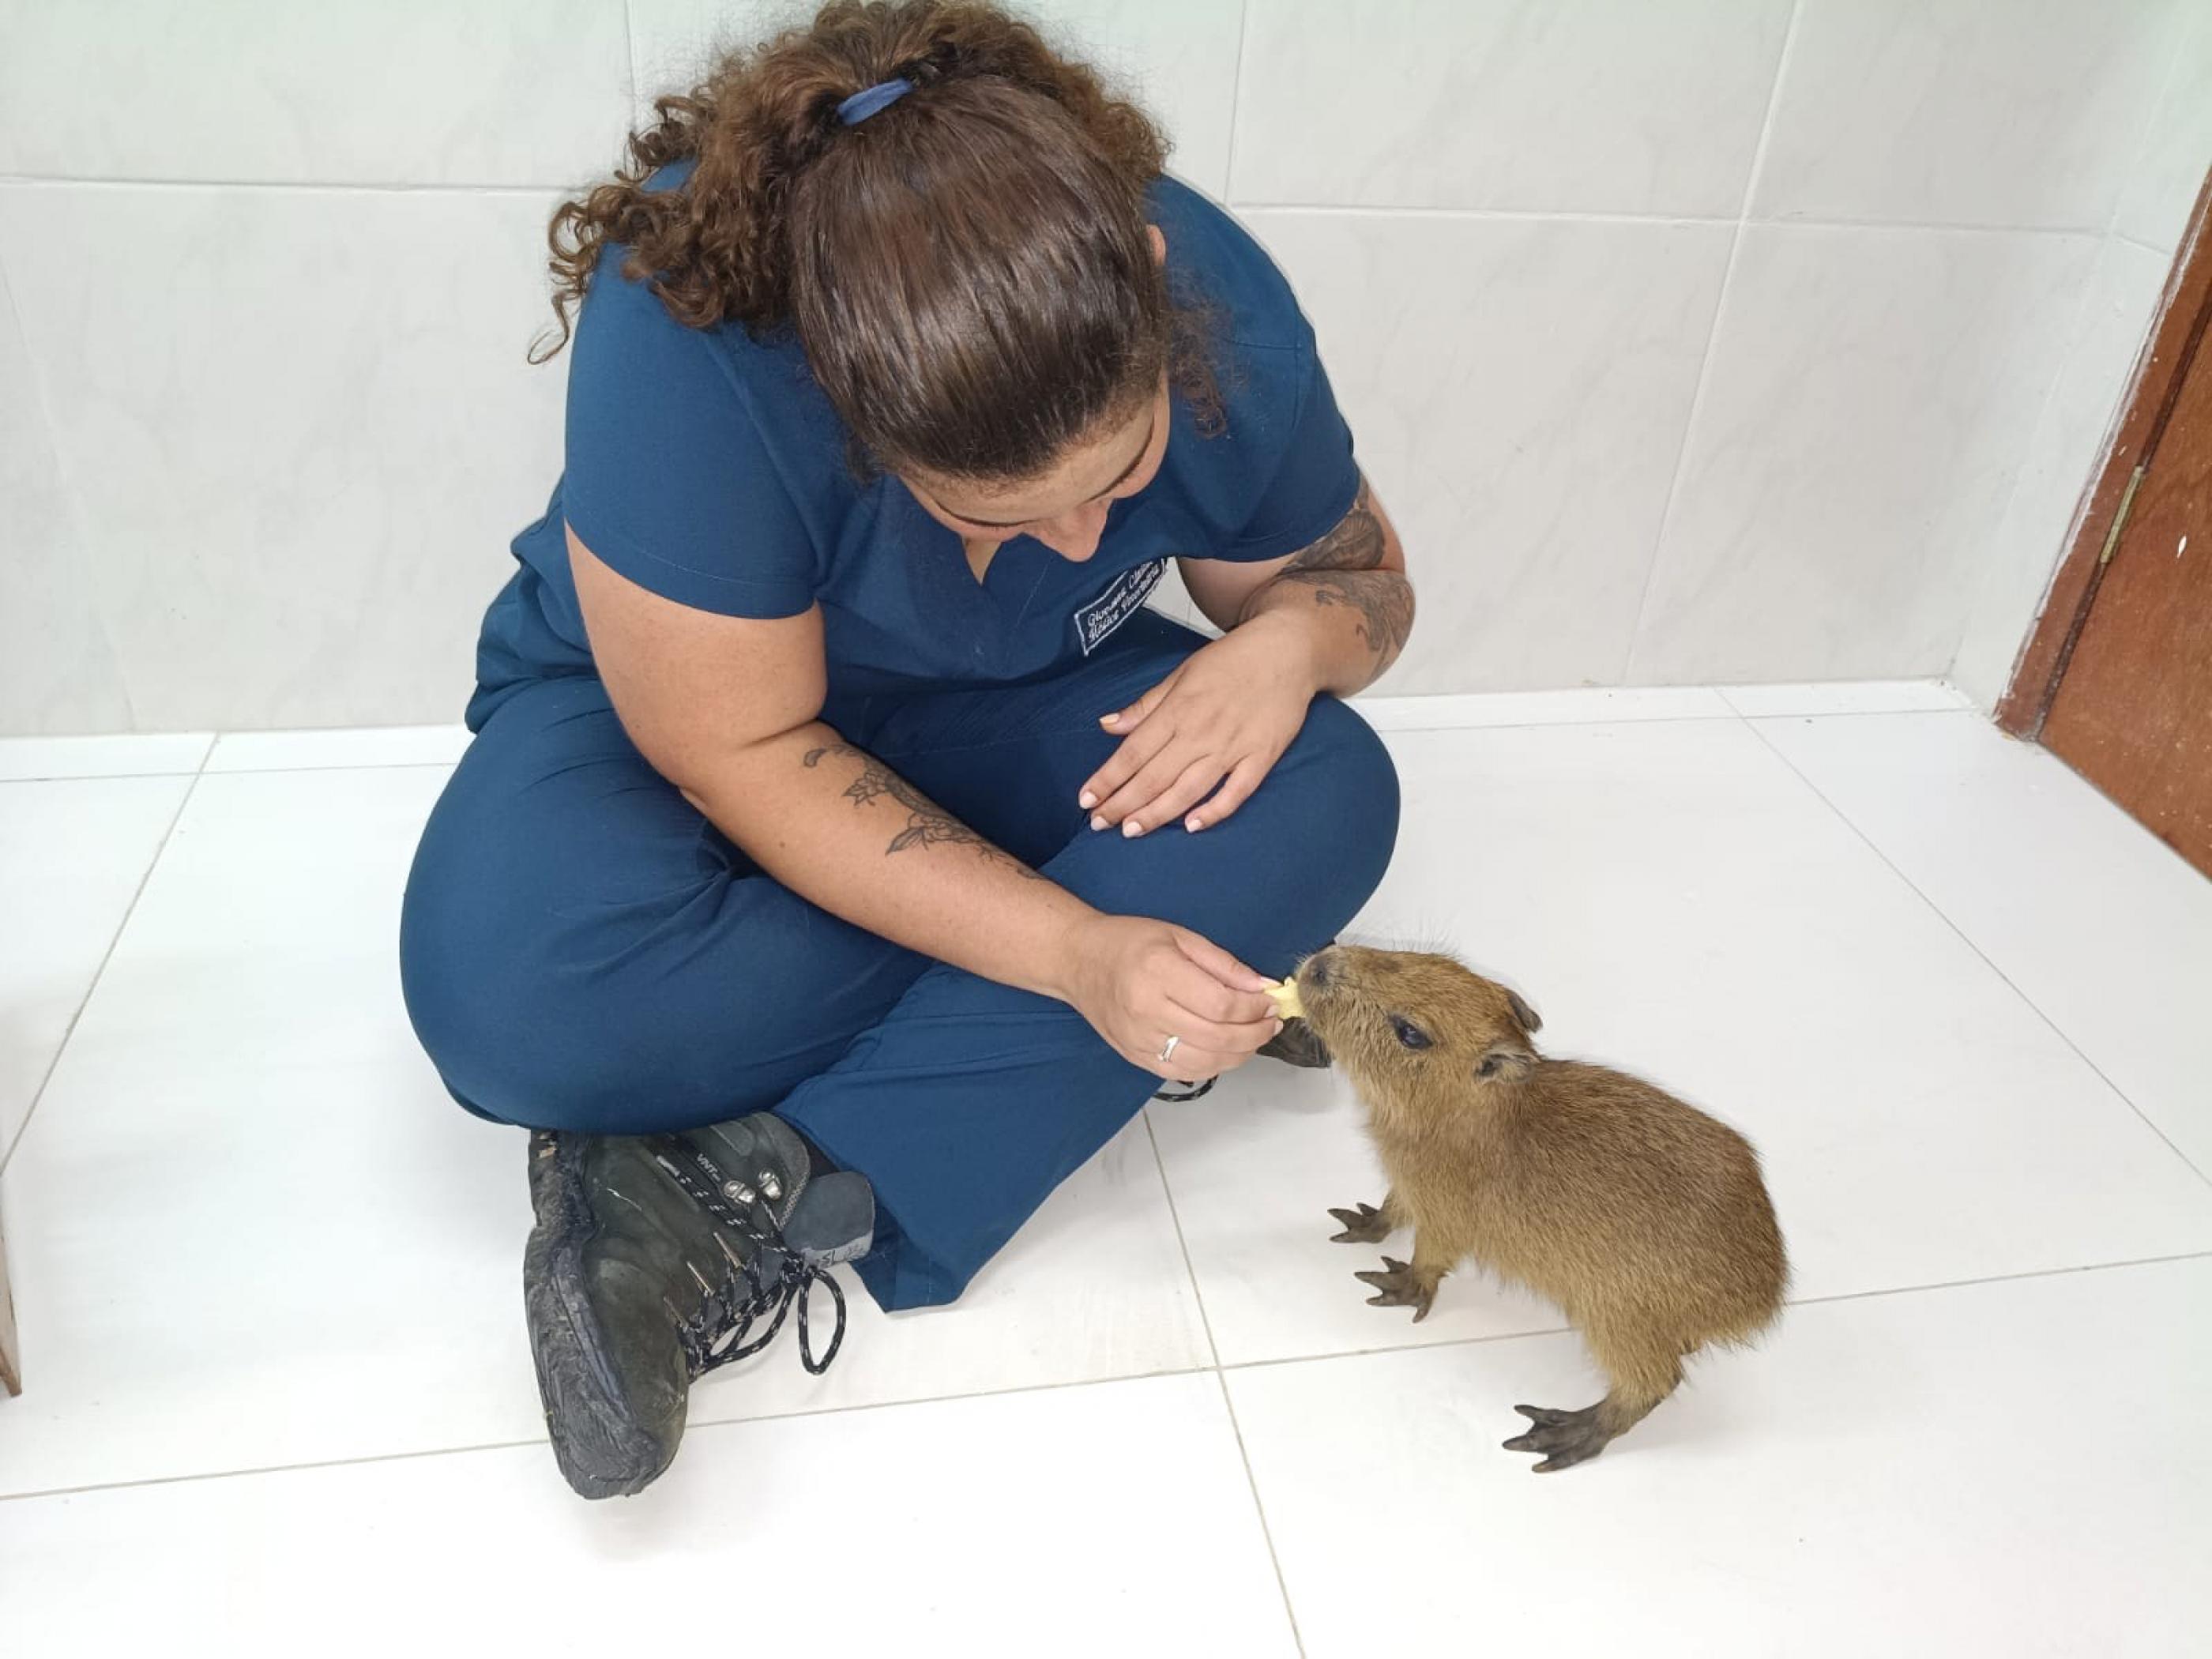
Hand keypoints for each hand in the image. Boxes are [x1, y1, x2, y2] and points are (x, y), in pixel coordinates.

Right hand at [1059, 914, 1280, 1080]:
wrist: (1077, 961)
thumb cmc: (1127, 942)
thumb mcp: (1179, 936)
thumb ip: (1223, 964)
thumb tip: (1262, 987)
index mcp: (1159, 973)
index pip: (1221, 1004)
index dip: (1254, 1008)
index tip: (1270, 1002)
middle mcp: (1147, 1011)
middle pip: (1217, 1037)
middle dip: (1255, 1034)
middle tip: (1270, 1022)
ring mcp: (1139, 1039)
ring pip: (1204, 1062)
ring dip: (1239, 1054)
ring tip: (1253, 1037)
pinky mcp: (1135, 1056)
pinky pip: (1182, 1072)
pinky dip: (1212, 1066)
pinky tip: (1225, 1051)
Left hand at [1079, 615, 1315, 836]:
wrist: (1288, 649)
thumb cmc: (1231, 661)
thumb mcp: (1182, 673)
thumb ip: (1146, 705)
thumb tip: (1107, 725)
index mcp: (1178, 708)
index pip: (1134, 752)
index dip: (1108, 778)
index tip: (1086, 800)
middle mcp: (1202, 730)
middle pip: (1155, 775)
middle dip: (1123, 803)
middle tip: (1100, 824)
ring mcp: (1234, 745)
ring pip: (1189, 788)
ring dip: (1158, 812)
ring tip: (1131, 830)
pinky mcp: (1263, 755)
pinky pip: (1237, 790)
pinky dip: (1215, 810)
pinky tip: (1192, 826)